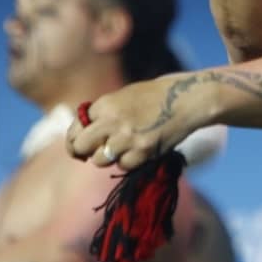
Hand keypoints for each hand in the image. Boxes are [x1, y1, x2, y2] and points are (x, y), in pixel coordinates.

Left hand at [66, 72, 207, 170]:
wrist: (187, 100)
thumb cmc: (155, 96)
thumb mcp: (124, 96)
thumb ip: (103, 113)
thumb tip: (83, 134)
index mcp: (106, 104)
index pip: (76, 127)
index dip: (74, 138)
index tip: (77, 144)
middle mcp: (113, 122)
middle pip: (81, 146)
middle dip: (83, 151)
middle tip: (91, 152)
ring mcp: (128, 139)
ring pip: (100, 160)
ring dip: (108, 157)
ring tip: (122, 146)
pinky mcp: (143, 153)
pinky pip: (123, 166)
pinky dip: (128, 161)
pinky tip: (139, 149)